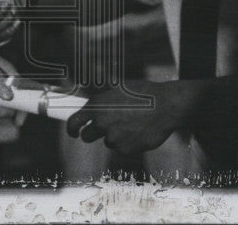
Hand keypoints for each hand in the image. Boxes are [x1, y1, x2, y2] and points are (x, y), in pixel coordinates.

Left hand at [65, 79, 206, 155]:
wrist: (166, 106)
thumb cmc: (143, 93)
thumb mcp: (118, 87)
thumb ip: (101, 96)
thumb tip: (85, 92)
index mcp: (96, 106)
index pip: (73, 122)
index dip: (71, 129)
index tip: (73, 132)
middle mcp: (102, 123)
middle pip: (87, 136)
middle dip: (92, 133)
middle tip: (105, 126)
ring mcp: (114, 138)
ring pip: (108, 141)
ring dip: (114, 136)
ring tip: (131, 123)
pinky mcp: (126, 149)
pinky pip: (122, 148)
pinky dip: (127, 143)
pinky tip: (138, 131)